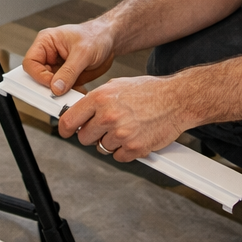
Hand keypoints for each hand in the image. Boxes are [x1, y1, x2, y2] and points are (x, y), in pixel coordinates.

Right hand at [22, 22, 118, 95]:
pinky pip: (63, 89)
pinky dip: (70, 93)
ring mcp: (57, 66)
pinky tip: (79, 91)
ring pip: (50, 86)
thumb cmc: (96, 35)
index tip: (52, 85)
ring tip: (74, 92)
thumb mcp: (83, 52)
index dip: (39, 76)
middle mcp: (48, 55)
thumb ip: (69, 71)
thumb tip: (56, 87)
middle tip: (60, 94)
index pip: (31, 63)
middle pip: (38, 76)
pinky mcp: (66, 76)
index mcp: (46, 42)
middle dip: (49, 87)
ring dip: (61, 92)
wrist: (110, 40)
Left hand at [57, 75, 186, 161]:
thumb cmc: (150, 91)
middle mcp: (109, 116)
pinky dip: (124, 150)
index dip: (65, 127)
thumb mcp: (117, 85)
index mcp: (101, 98)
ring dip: (111, 142)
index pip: (70, 120)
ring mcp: (122, 134)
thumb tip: (80, 111)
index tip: (66, 131)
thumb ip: (96, 99)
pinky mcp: (134, 148)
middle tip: (105, 127)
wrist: (177, 99)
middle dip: (92, 134)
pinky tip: (134, 136)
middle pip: (84, 138)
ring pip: (102, 148)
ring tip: (126, 128)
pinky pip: (118, 157)